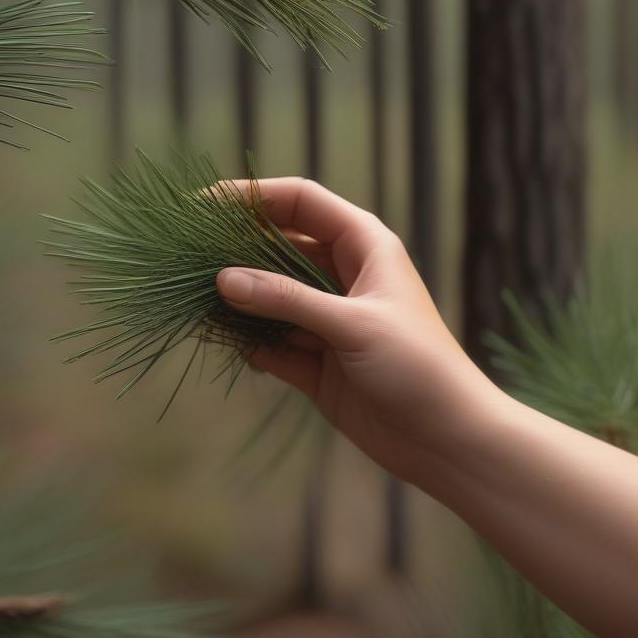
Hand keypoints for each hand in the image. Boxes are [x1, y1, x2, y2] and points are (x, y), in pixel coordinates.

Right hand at [216, 177, 496, 481]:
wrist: (450, 442)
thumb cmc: (418, 367)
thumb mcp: (352, 325)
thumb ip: (286, 300)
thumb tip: (222, 279)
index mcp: (363, 245)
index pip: (300, 201)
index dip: (253, 195)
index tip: (204, 204)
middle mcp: (342, 274)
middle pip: (277, 244)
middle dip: (235, 247)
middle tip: (187, 252)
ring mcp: (327, 318)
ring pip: (270, 293)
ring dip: (237, 296)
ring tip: (193, 296)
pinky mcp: (317, 361)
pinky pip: (270, 339)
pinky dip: (247, 339)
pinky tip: (222, 339)